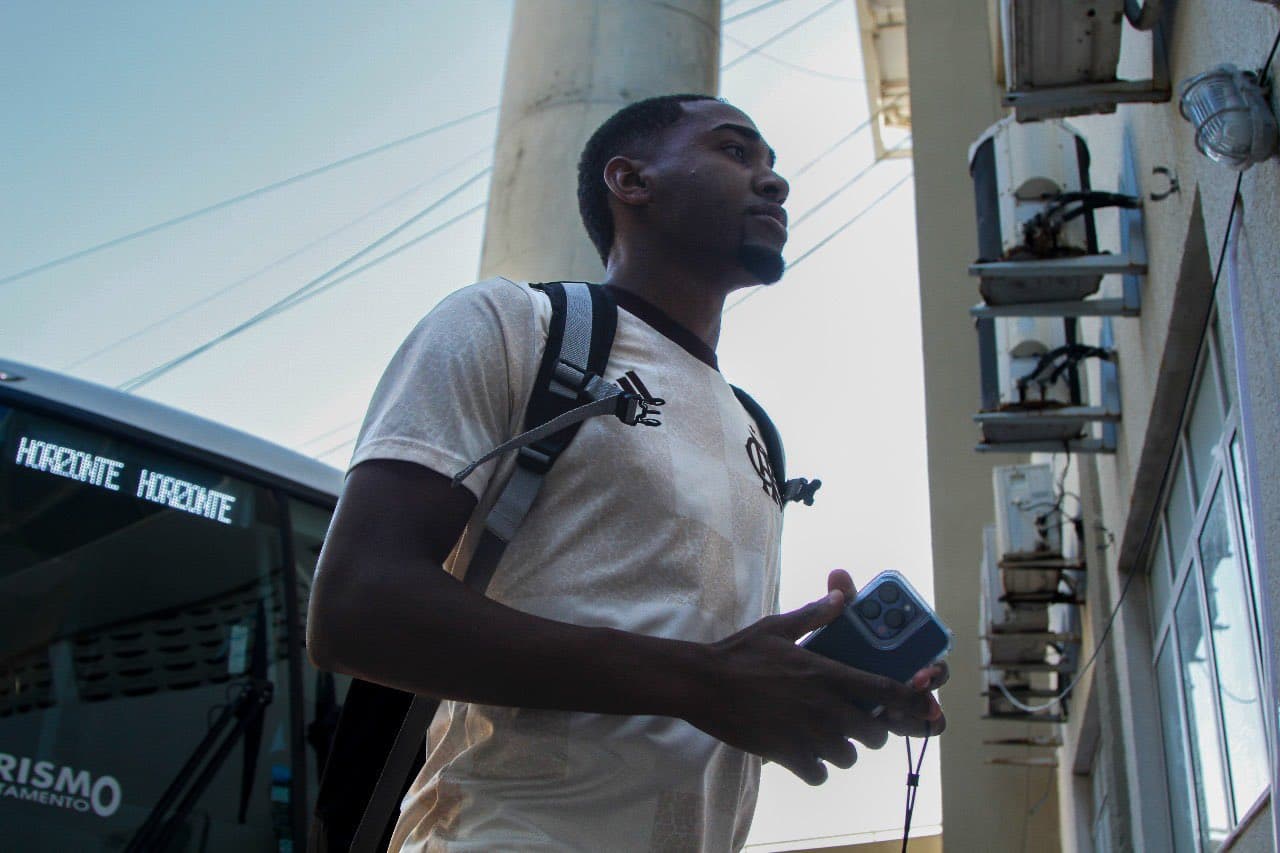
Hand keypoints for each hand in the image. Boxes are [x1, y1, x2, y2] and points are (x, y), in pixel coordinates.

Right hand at [686, 588, 940, 785]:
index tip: (920, 708)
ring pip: (848, 757)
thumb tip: (840, 596)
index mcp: (826, 673)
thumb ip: (814, 615)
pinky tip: (803, 755)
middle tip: (856, 723)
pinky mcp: (786, 755)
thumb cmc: (739, 653)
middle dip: (871, 731)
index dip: (910, 703)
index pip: (885, 691)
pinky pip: (818, 774)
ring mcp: (806, 734)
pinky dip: (815, 768)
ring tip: (825, 739)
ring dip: (842, 751)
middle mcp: (824, 707)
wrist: (702, 684)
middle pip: (874, 733)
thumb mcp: (777, 627)